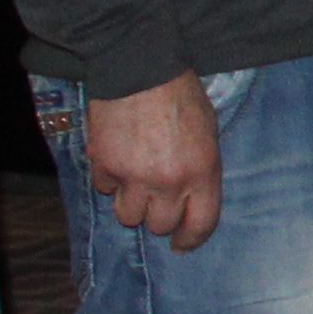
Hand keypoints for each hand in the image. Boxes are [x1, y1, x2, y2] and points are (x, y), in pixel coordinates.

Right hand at [79, 75, 222, 251]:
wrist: (140, 68)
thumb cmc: (181, 95)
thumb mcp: (208, 132)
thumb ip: (201, 169)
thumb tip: (190, 197)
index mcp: (202, 172)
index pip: (200, 224)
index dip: (190, 239)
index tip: (182, 245)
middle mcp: (169, 182)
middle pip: (160, 225)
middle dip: (158, 217)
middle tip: (156, 201)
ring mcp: (133, 176)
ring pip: (128, 216)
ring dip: (131, 204)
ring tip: (134, 183)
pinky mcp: (104, 165)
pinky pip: (104, 189)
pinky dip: (109, 180)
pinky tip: (116, 160)